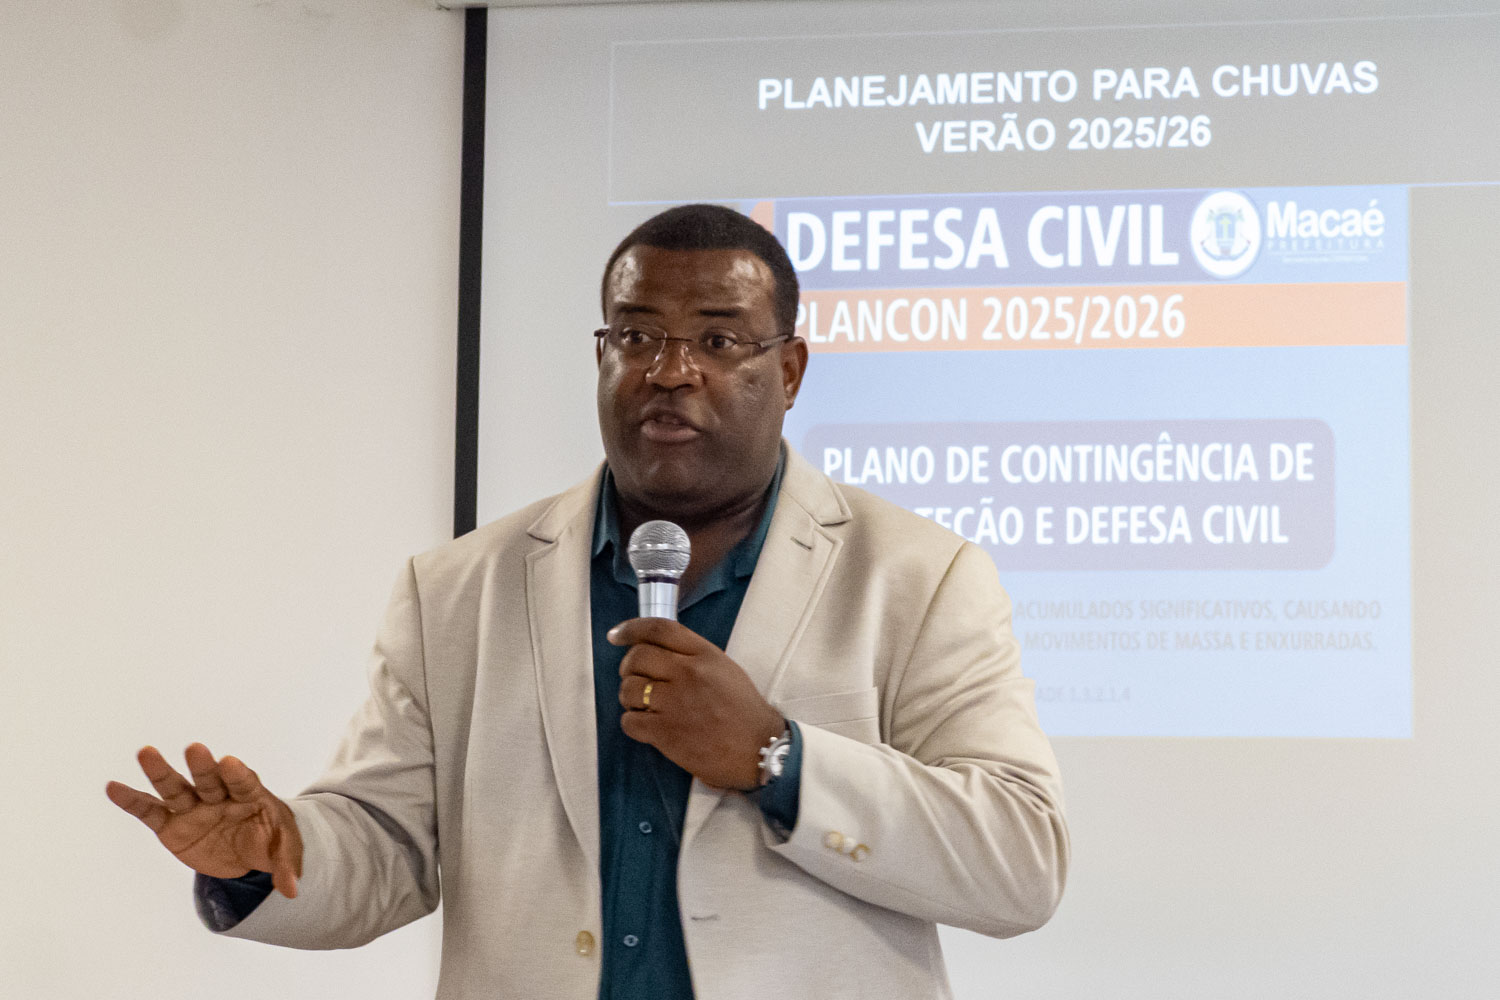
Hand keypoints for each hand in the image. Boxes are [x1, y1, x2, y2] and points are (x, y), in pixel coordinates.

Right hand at [105, 743, 302, 898]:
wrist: (248, 850)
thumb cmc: (269, 841)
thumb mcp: (284, 852)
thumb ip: (286, 867)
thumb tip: (292, 890)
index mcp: (251, 796)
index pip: (245, 783)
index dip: (238, 774)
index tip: (230, 763)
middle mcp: (219, 796)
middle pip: (210, 779)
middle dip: (203, 766)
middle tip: (196, 748)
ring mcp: (193, 808)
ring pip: (176, 788)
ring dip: (161, 772)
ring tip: (146, 752)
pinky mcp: (171, 824)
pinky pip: (150, 811)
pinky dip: (132, 800)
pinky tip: (113, 788)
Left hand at [610, 618, 784, 790]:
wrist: (758, 748)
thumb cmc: (744, 710)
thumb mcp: (725, 669)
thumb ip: (693, 657)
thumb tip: (658, 653)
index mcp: (704, 655)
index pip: (659, 629)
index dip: (631, 629)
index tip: (616, 635)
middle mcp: (687, 673)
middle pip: (637, 657)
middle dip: (628, 667)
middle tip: (635, 678)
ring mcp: (674, 703)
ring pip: (628, 689)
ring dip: (630, 697)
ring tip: (643, 705)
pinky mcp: (665, 732)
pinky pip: (629, 721)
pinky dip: (633, 723)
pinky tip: (646, 726)